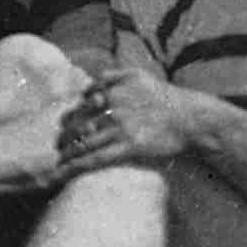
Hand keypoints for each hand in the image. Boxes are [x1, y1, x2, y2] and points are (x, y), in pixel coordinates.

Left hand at [58, 67, 200, 173]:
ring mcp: (121, 128)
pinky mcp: (129, 146)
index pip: (80, 104)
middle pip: (78, 123)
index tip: (61, 126)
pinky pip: (97, 157)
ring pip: (84, 142)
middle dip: (64, 136)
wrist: (190, 118)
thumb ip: (114, 74)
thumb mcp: (139, 76)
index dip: (68, 116)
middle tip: (56, 146)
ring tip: (56, 162)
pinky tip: (66, 172)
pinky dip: (78, 165)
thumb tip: (94, 79)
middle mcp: (113, 108)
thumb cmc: (165, 97)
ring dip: (67, 153)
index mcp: (113, 90)